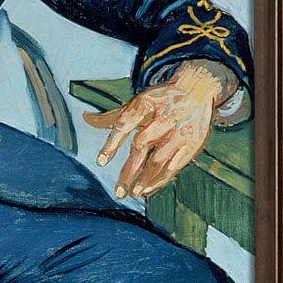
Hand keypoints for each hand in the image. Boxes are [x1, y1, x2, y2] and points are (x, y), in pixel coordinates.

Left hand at [82, 61, 232, 199]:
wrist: (198, 89)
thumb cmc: (161, 99)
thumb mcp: (138, 102)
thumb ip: (113, 115)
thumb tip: (85, 119)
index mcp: (146, 103)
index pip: (125, 122)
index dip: (112, 142)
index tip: (101, 162)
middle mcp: (164, 116)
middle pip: (142, 145)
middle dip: (129, 170)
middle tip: (117, 191)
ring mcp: (180, 131)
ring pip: (159, 160)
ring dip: (144, 179)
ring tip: (131, 193)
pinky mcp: (193, 144)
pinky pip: (174, 167)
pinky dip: (160, 180)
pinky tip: (147, 190)